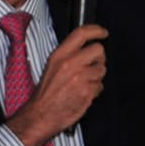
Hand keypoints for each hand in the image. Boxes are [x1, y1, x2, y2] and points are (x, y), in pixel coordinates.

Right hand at [5, 24, 107, 145]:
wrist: (41, 115)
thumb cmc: (46, 93)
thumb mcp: (52, 67)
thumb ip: (69, 55)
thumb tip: (87, 49)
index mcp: (59, 56)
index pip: (81, 34)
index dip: (96, 30)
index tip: (103, 32)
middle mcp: (70, 64)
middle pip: (99, 50)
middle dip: (99, 58)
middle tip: (92, 65)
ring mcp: (80, 78)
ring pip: (102, 69)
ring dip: (97, 76)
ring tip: (84, 83)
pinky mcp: (87, 91)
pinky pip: (100, 86)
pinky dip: (95, 90)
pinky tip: (84, 93)